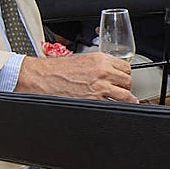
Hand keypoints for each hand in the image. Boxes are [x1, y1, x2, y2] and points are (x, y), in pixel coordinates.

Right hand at [15, 53, 135, 102]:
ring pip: (125, 96)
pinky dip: (114, 109)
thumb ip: (100, 66)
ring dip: (124, 100)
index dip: (124, 76)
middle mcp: (103, 72)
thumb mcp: (83, 60)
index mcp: (101, 60)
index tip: (122, 81)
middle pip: (128, 83)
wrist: (41, 77)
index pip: (126, 69)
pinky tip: (111, 109)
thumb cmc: (57, 69)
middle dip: (125, 88)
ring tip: (122, 103)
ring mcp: (99, 88)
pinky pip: (113, 107)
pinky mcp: (93, 101)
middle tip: (120, 92)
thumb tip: (112, 75)